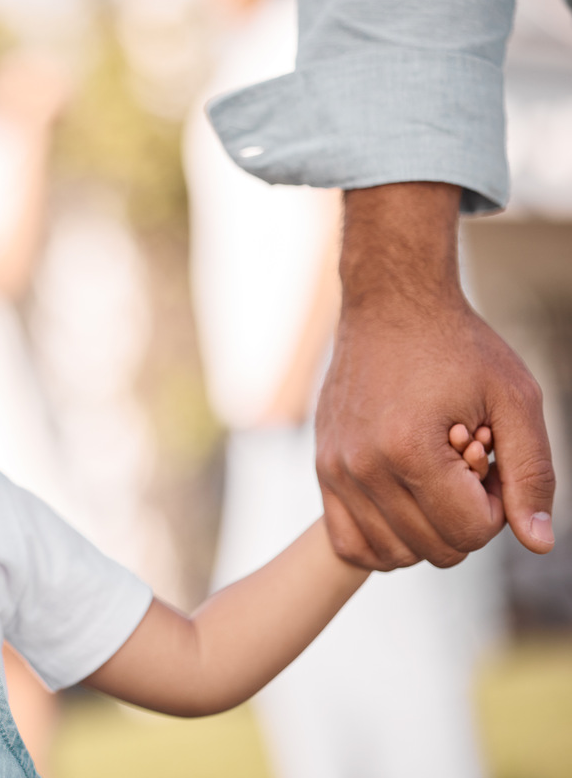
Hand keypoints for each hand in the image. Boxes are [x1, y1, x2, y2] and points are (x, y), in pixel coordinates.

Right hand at [317, 184, 554, 570]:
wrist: (389, 306)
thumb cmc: (457, 347)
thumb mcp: (515, 399)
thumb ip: (531, 473)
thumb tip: (538, 542)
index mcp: (410, 449)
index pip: (471, 531)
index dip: (497, 506)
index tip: (489, 462)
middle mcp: (363, 466)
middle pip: (436, 548)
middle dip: (464, 517)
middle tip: (464, 468)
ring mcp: (336, 470)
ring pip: (394, 553)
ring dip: (427, 530)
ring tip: (434, 479)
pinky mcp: (323, 469)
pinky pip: (349, 542)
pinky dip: (385, 542)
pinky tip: (407, 508)